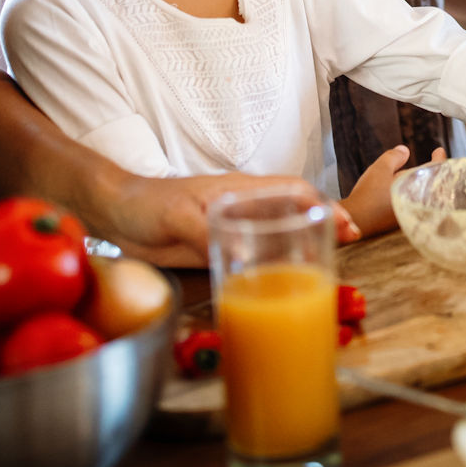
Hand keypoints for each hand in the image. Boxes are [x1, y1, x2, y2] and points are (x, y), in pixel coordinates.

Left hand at [97, 170, 357, 266]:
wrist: (114, 214)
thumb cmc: (146, 203)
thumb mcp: (176, 216)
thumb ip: (204, 231)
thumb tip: (240, 253)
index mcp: (239, 190)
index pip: (290, 190)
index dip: (319, 202)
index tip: (341, 220)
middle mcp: (242, 207)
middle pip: (292, 209)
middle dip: (322, 221)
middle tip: (351, 240)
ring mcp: (232, 227)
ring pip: (278, 230)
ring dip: (304, 240)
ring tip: (329, 259)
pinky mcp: (219, 248)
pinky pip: (256, 253)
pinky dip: (276, 261)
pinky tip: (285, 276)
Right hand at [341, 145, 445, 238]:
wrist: (356, 222)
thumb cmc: (368, 195)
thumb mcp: (380, 169)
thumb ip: (394, 157)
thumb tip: (405, 150)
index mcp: (417, 188)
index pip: (434, 171)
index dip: (438, 159)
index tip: (439, 151)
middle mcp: (419, 203)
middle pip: (431, 186)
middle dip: (432, 175)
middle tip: (432, 165)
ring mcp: (413, 214)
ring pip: (423, 197)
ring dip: (422, 187)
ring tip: (418, 178)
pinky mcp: (404, 223)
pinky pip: (415, 206)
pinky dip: (414, 197)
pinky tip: (406, 193)